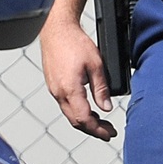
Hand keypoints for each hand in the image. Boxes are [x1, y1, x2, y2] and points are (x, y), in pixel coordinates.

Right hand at [41, 17, 116, 140]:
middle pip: (75, 121)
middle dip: (93, 129)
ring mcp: (54, 89)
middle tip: (108, 131)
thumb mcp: (96, 64)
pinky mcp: (53, 85)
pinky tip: (87, 107)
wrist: (57, 29)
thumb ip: (101, 88)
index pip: (84, 119)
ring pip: (69, 114)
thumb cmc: (74, 42)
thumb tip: (106, 107)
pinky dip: (77, 111)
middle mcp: (58, 92)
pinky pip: (65, 104)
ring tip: (100, 121)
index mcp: (69, 89)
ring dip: (85, 121)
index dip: (98, 130)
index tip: (109, 133)